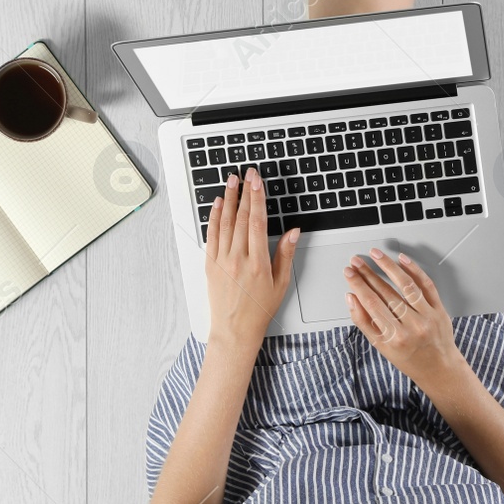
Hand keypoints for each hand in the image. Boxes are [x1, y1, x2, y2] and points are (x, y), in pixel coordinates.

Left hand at [205, 168, 298, 351]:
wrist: (235, 330)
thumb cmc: (259, 308)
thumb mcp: (281, 283)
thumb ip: (286, 255)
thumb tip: (293, 232)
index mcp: (258, 263)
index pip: (258, 222)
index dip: (258, 198)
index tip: (257, 182)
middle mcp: (238, 259)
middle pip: (242, 218)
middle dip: (245, 192)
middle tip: (246, 174)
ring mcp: (222, 261)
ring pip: (225, 222)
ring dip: (229, 199)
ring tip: (231, 181)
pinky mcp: (210, 264)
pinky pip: (211, 235)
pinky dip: (214, 217)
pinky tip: (217, 204)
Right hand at [344, 248, 467, 390]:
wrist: (440, 369)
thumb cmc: (409, 359)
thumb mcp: (381, 347)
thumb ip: (364, 322)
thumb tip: (351, 298)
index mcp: (394, 338)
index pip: (371, 304)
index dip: (358, 285)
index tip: (349, 273)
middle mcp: (412, 326)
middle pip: (386, 292)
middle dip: (368, 273)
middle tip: (357, 261)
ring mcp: (427, 316)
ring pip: (406, 285)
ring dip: (388, 266)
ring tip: (376, 255)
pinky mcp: (439, 309)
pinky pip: (426, 285)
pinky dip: (414, 270)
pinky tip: (402, 260)